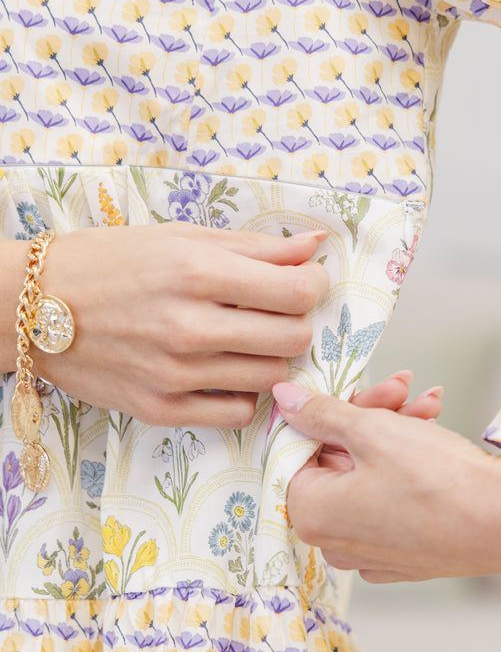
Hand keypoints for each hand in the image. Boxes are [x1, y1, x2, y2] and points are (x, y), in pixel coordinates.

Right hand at [28, 224, 328, 426]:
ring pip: (271, 377)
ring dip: (270, 356)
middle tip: (275, 312)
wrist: (35, 307)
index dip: (313, 286)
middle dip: (296, 322)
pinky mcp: (161, 409)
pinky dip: (242, 393)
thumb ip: (254, 247)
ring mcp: (175, 374)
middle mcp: (190, 327)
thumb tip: (315, 246)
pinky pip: (237, 413)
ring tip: (244, 339)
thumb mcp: (179, 238)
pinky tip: (224, 370)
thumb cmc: (109, 262)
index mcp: (197, 273)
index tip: (304, 282)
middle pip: (293, 339)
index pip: (297, 293)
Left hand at [272, 383, 500, 581]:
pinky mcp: (404, 555)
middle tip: (400, 388)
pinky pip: (391, 500)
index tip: (358, 390)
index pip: (300, 450)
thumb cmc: (437, 481)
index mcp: (311, 514)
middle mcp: (334, 542)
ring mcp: (370, 553)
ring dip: (395, 432)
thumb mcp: (370, 430)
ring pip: (368, 475)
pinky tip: (433, 432)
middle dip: (371, 416)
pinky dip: (408, 465)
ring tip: (430, 404)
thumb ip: (319, 413)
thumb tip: (283, 400)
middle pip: (337, 460)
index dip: (331, 411)